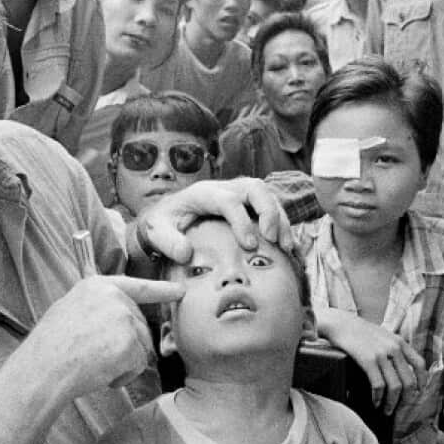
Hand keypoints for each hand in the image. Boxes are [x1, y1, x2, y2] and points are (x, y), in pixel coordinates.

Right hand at [22, 276, 183, 401]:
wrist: (45, 367)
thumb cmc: (51, 346)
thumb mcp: (70, 309)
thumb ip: (97, 306)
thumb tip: (116, 316)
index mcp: (99, 286)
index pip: (138, 286)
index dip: (161, 289)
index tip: (180, 290)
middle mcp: (116, 298)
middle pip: (140, 325)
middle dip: (127, 346)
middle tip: (96, 356)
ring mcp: (125, 319)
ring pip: (141, 347)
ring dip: (124, 362)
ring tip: (95, 363)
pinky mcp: (132, 343)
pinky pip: (138, 365)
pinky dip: (124, 375)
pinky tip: (102, 373)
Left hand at [136, 178, 290, 263]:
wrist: (167, 215)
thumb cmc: (163, 222)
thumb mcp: (156, 231)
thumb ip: (168, 242)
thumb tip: (186, 255)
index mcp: (204, 193)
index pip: (229, 200)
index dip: (242, 221)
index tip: (249, 245)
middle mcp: (226, 188)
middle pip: (256, 188)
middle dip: (269, 212)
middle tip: (273, 240)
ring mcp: (240, 194)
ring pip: (269, 196)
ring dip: (281, 219)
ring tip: (286, 247)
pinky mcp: (248, 205)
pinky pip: (272, 207)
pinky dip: (282, 224)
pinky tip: (287, 247)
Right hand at [314, 306, 424, 414]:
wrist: (341, 323)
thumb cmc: (359, 331)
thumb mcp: (383, 335)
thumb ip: (394, 347)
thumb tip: (401, 368)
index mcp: (400, 342)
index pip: (419, 364)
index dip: (422, 381)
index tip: (418, 392)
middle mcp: (394, 348)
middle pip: (409, 380)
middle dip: (406, 399)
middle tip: (401, 408)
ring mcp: (381, 354)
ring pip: (395, 387)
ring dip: (392, 403)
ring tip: (387, 410)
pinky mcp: (368, 360)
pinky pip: (378, 385)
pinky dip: (378, 397)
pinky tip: (375, 402)